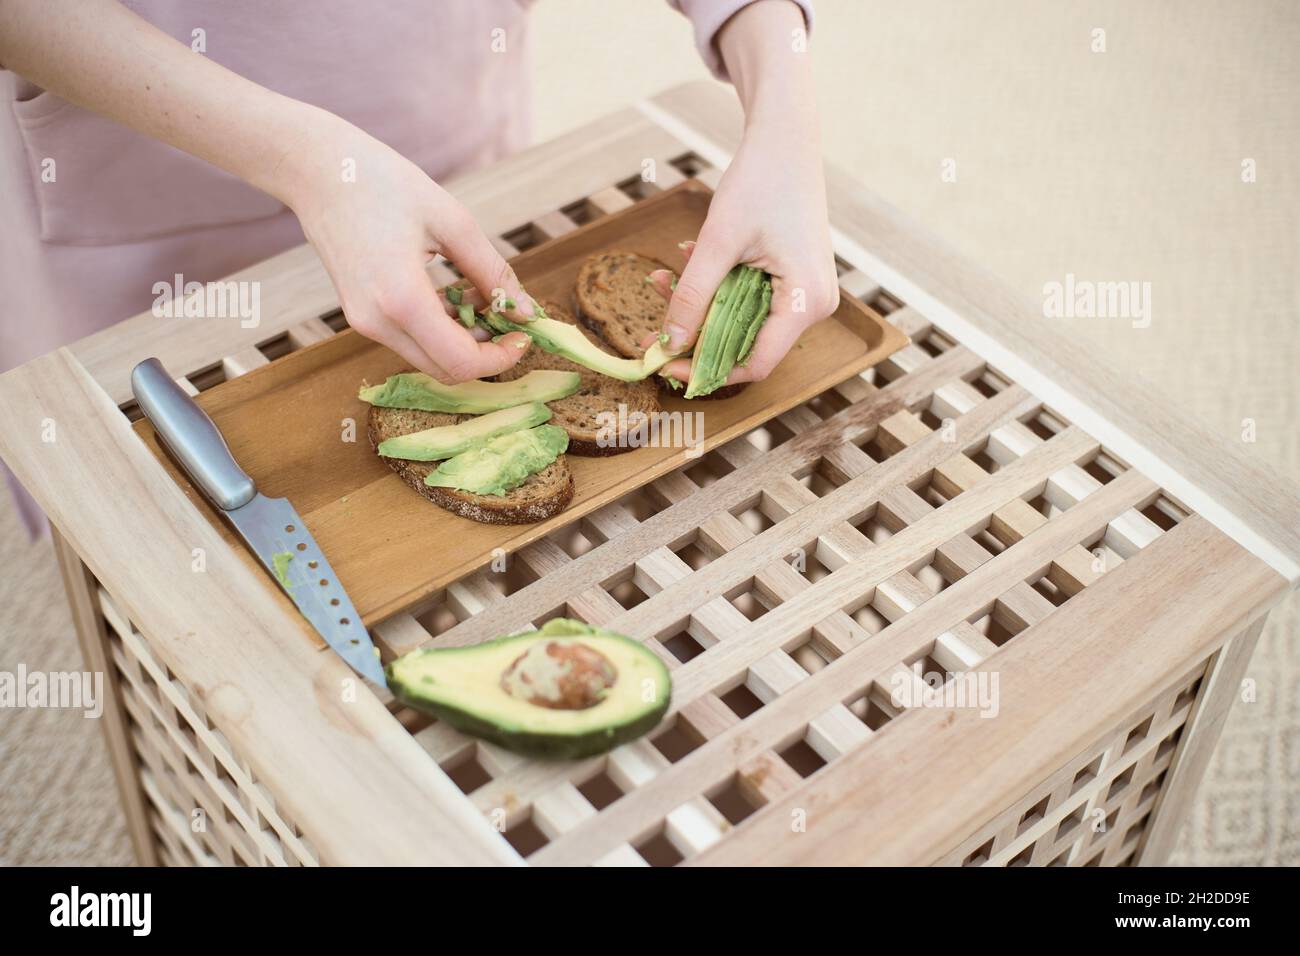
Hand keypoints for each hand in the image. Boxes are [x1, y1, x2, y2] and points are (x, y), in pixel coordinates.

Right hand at [285, 114, 535, 382]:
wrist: (318, 171)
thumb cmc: (384, 183)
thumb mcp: (452, 221)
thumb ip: (491, 271)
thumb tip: (526, 311)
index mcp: (402, 299)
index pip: (461, 362)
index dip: (501, 359)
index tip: (524, 336)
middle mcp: (377, 322)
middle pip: (445, 371)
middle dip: (485, 355)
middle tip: (511, 322)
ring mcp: (363, 323)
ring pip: (427, 359)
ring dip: (463, 343)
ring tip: (484, 302)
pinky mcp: (359, 316)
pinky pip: (409, 341)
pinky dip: (440, 331)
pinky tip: (455, 297)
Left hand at [652, 123, 838, 387]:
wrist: (786, 139)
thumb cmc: (760, 182)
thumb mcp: (717, 242)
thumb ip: (692, 295)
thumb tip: (669, 343)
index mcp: (805, 302)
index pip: (754, 363)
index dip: (707, 370)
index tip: (666, 365)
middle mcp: (814, 305)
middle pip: (746, 345)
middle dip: (696, 336)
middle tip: (652, 331)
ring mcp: (807, 293)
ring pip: (743, 321)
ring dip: (701, 306)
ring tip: (663, 278)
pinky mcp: (795, 280)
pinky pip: (750, 300)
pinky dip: (717, 288)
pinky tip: (688, 259)